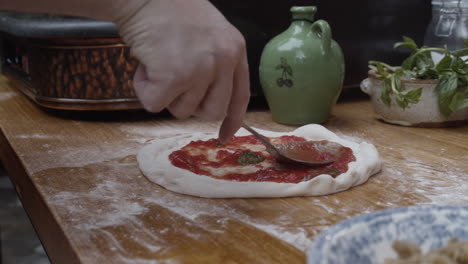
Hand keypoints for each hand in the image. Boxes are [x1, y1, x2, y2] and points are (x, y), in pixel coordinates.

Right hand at [116, 0, 250, 143]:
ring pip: (182, 111)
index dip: (232, 120)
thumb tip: (206, 101)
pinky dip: (144, 91)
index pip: (241, 96)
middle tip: (174, 82)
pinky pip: (156, 105)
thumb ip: (215, 64)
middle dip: (190, 104)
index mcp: (235, 50)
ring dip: (165, 94)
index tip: (224, 135)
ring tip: (157, 63)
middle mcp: (224, 60)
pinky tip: (144, 66)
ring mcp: (202, 68)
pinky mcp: (176, 76)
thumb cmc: (169, 11)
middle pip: (212, 112)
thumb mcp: (209, 34)